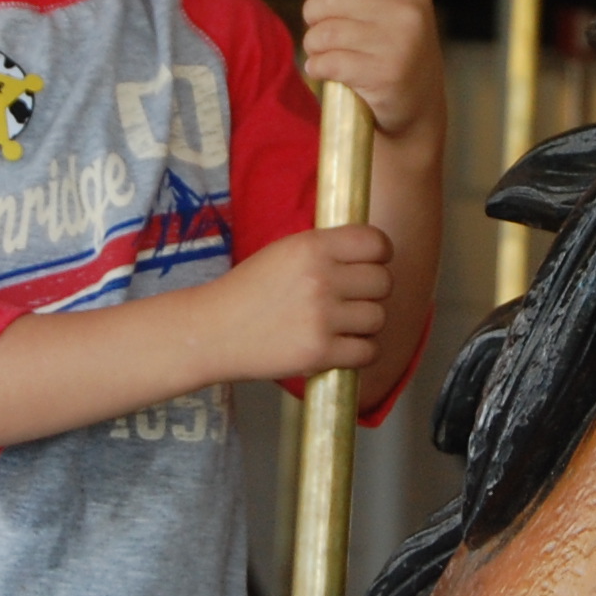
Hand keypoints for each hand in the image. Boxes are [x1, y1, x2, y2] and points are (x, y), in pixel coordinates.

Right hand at [208, 225, 393, 382]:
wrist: (212, 331)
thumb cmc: (248, 291)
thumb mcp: (284, 252)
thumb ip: (325, 249)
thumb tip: (372, 250)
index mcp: (311, 246)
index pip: (375, 242)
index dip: (380, 254)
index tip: (372, 263)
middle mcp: (320, 278)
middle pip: (383, 281)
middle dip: (371, 291)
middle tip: (350, 298)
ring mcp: (321, 317)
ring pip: (378, 317)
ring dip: (365, 323)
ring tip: (339, 324)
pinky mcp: (319, 353)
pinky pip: (368, 351)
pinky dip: (359, 352)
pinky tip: (339, 346)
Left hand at [305, 0, 446, 139]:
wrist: (417, 111)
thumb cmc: (393, 49)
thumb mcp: (386, 5)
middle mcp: (409, 13)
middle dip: (314, 15)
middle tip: (320, 29)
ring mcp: (398, 46)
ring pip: (324, 31)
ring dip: (314, 45)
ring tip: (324, 52)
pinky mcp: (383, 78)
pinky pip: (326, 62)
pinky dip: (317, 67)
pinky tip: (327, 72)